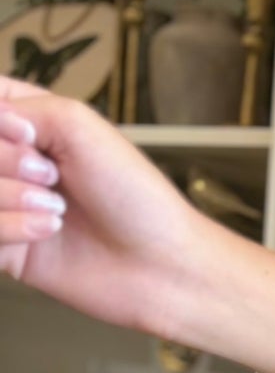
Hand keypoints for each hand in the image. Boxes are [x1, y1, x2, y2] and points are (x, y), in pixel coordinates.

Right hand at [0, 78, 219, 337]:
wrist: (161, 265)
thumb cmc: (135, 195)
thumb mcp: (77, 125)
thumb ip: (15, 106)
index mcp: (27, 122)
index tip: (26, 133)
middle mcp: (11, 162)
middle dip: (4, 159)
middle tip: (49, 176)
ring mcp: (7, 205)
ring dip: (7, 194)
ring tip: (55, 208)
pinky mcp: (6, 250)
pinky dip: (8, 226)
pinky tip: (47, 231)